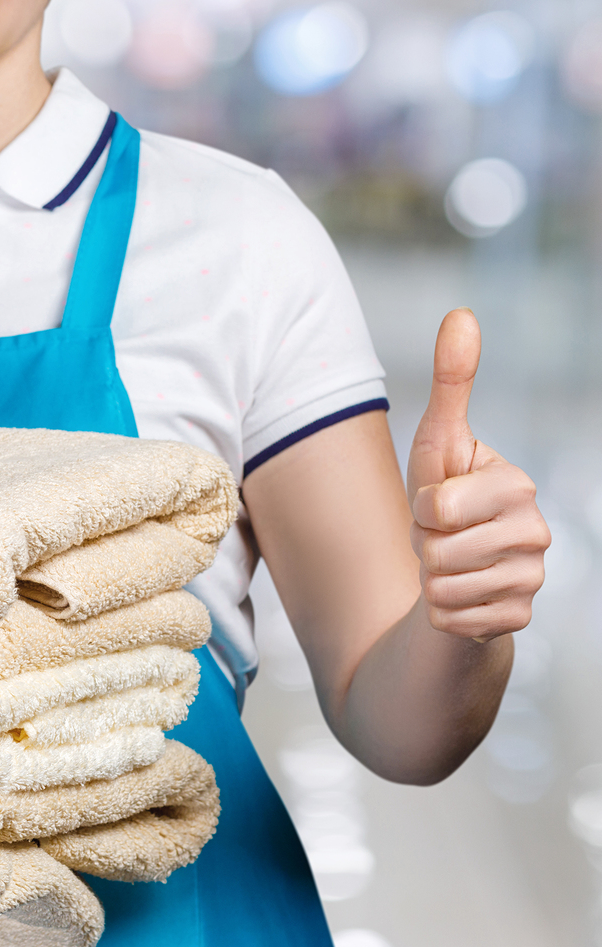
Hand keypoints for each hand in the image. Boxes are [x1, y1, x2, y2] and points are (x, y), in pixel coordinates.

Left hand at [407, 308, 549, 640]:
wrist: (453, 568)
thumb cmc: (444, 497)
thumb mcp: (438, 442)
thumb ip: (451, 381)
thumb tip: (462, 314)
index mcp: (518, 485)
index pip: (436, 506)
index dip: (421, 508)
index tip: (439, 504)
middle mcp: (537, 532)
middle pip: (437, 550)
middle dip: (424, 546)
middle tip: (442, 538)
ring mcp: (533, 579)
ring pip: (441, 588)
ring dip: (430, 579)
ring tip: (449, 563)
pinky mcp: (517, 620)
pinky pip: (449, 620)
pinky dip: (440, 612)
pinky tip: (461, 596)